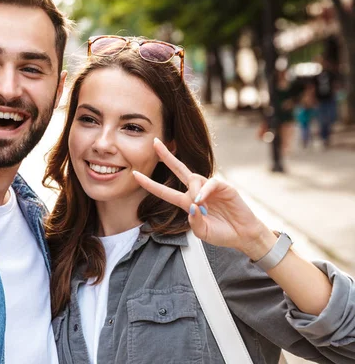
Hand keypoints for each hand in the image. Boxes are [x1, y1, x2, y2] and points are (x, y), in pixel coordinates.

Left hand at [132, 138, 275, 258]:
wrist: (243, 235)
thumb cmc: (221, 233)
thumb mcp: (202, 233)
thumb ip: (194, 222)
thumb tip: (193, 206)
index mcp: (187, 203)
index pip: (164, 191)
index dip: (149, 184)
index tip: (135, 175)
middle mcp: (196, 191)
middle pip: (178, 169)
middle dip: (166, 156)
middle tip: (154, 142)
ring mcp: (210, 188)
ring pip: (194, 179)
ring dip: (193, 191)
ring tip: (201, 207)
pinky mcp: (224, 187)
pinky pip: (211, 183)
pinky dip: (205, 190)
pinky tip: (203, 200)